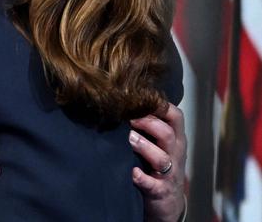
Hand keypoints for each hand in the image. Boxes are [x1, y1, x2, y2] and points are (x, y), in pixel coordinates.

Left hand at [129, 104, 186, 221]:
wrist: (168, 202)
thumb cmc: (158, 165)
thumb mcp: (160, 143)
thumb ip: (149, 124)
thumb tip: (125, 100)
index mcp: (175, 139)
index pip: (175, 116)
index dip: (160, 105)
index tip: (141, 98)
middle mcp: (174, 154)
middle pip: (168, 134)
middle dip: (148, 123)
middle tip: (129, 118)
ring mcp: (168, 173)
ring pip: (162, 158)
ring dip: (144, 147)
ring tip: (130, 139)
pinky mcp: (160, 191)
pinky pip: (152, 184)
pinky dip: (142, 178)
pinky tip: (132, 172)